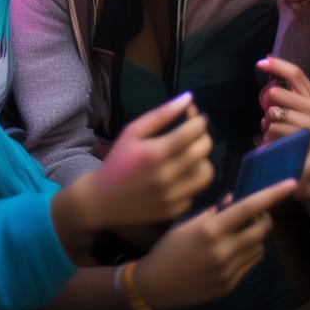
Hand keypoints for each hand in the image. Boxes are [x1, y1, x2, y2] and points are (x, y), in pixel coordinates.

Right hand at [51, 94, 213, 257]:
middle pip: (204, 151)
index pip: (194, 132)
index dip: (200, 121)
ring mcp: (172, 197)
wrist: (102, 200)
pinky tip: (179, 175)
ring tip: (190, 156)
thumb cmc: (118, 160)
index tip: (196, 118)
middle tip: (194, 135)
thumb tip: (189, 97)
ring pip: (207, 174)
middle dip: (203, 137)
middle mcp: (167, 176)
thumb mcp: (133, 132)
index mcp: (155, 153)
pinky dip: (191, 181)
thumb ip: (162, 114)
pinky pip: (196, 191)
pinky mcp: (174, 211)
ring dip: (202, 161)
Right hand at [135, 178, 296, 309]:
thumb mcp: (187, 223)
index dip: (271, 195)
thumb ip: (215, 212)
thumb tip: (236, 199)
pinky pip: (249, 264)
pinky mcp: (230, 286)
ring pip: (259, 248)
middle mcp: (222, 251)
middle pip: (261, 230)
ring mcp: (228, 271)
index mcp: (210, 230)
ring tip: (240, 232)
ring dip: (256, 237)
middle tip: (257, 213)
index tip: (291, 184)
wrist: (155, 284)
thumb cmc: (169, 247)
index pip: (248, 208)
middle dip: (264, 219)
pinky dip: (247, 253)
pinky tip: (232, 250)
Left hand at [257, 56, 309, 142]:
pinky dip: (268, 133)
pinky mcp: (299, 140)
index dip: (277, 65)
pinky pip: (272, 131)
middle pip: (276, 93)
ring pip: (272, 113)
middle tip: (270, 107)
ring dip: (267, 119)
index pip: (295, 74)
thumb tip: (271, 74)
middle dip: (267, 99)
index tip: (260, 63)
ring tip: (273, 125)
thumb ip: (296, 93)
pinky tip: (273, 136)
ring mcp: (306, 125)